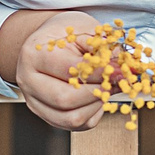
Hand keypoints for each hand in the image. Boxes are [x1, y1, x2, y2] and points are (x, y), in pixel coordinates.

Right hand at [9, 9, 118, 131]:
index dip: (100, 72)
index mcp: (34, 54)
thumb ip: (102, 47)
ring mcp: (34, 102)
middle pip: (65, 99)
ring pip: (71, 118)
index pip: (69, 69)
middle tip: (119, 81)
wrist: (46, 42)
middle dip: (98, 92)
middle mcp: (28, 81)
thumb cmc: (65, 34)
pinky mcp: (46, 115)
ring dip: (97, 105)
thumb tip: (127, 68)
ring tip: (109, 87)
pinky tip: (97, 96)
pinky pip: (75, 125)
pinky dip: (93, 113)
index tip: (121, 71)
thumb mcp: (84, 28)